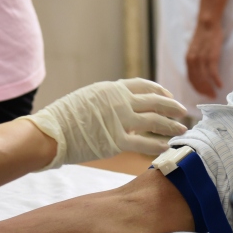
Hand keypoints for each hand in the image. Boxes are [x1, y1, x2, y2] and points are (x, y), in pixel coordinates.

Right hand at [27, 79, 187, 167]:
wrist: (49, 132)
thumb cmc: (63, 117)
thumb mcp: (87, 97)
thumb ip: (107, 99)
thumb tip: (119, 105)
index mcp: (111, 89)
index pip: (143, 85)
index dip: (159, 91)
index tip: (168, 96)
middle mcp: (119, 101)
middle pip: (154, 101)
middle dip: (171, 107)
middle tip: (183, 112)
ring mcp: (119, 120)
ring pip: (154, 121)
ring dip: (170, 126)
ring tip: (181, 130)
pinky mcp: (116, 141)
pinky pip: (143, 143)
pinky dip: (156, 145)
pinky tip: (165, 147)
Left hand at [185, 20, 223, 97]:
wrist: (207, 24)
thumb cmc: (204, 36)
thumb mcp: (195, 50)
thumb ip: (196, 61)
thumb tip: (200, 73)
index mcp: (188, 60)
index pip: (191, 79)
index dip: (197, 88)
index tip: (203, 94)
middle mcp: (192, 60)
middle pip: (196, 81)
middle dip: (203, 91)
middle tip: (211, 97)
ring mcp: (201, 59)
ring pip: (204, 78)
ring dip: (209, 88)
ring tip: (215, 94)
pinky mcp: (211, 56)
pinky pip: (213, 72)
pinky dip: (216, 80)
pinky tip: (220, 85)